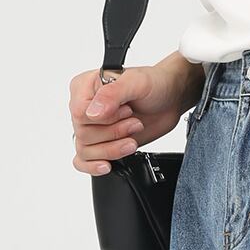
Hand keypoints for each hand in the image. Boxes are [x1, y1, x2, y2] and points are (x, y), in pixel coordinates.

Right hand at [69, 53, 202, 175]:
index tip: (126, 111)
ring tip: (132, 140)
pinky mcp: (101, 143)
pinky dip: (93, 167)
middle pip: (83, 134)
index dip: (105, 119)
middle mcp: (84, 107)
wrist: (169, 100)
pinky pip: (83, 161)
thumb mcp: (136, 82)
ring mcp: (92, 127)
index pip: (80, 113)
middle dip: (114, 134)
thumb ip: (112, 94)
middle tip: (134, 123)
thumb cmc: (153, 85)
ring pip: (85, 151)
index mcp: (84, 87)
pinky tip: (108, 165)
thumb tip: (93, 113)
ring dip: (112, 149)